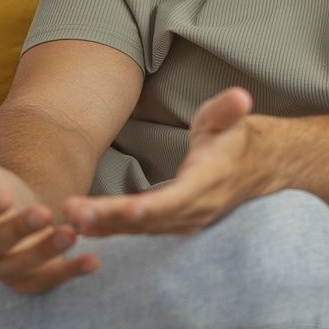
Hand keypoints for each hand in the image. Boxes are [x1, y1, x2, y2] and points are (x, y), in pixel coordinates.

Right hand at [0, 147, 98, 293]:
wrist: (25, 209)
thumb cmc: (0, 190)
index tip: (3, 195)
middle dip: (18, 230)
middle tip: (43, 212)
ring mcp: (5, 270)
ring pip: (23, 267)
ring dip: (47, 252)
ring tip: (71, 233)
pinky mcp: (31, 282)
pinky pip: (49, 281)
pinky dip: (71, 272)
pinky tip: (95, 260)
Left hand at [64, 86, 275, 235]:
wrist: (262, 168)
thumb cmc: (238, 138)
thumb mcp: (231, 118)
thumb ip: (228, 110)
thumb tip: (240, 98)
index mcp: (210, 180)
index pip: (178, 198)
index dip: (151, 206)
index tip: (126, 210)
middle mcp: (198, 207)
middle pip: (150, 219)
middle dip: (110, 218)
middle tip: (72, 211)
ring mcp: (188, 220)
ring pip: (142, 229)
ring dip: (105, 226)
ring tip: (67, 220)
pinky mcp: (176, 224)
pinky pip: (141, 231)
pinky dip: (112, 229)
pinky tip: (82, 227)